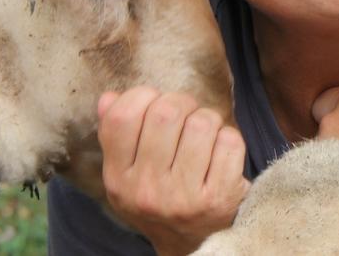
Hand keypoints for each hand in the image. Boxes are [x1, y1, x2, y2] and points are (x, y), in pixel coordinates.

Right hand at [97, 87, 249, 255]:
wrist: (189, 242)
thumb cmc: (159, 194)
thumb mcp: (127, 172)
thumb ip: (115, 133)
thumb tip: (110, 97)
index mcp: (118, 179)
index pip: (123, 116)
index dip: (142, 96)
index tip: (153, 103)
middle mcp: (147, 191)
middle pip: (166, 112)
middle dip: (182, 103)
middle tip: (186, 114)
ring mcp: (184, 197)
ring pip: (202, 123)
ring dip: (208, 119)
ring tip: (204, 134)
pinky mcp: (219, 199)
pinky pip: (229, 141)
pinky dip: (229, 138)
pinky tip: (220, 153)